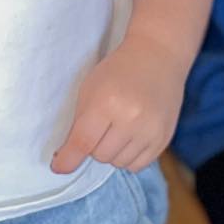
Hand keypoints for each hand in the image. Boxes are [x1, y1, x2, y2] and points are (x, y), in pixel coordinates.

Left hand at [51, 36, 186, 174]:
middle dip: (94, 146)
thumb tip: (67, 159)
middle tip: (100, 127)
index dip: (68, 159)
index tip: (59, 166)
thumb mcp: (90, 89)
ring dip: (112, 152)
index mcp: (107, 103)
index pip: (83, 143)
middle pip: (100, 156)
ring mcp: (151, 130)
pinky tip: (130, 138)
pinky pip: (138, 165)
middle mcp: (131, 119)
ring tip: (117, 130)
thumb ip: (79, 123)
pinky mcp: (164, 138)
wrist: (157, 57)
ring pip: (119, 163)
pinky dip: (129, 157)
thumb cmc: (118, 71)